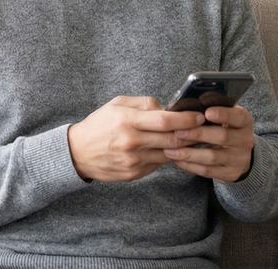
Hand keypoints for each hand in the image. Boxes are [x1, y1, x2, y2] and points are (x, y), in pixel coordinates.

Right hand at [67, 96, 205, 181]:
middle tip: (200, 129)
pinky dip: (164, 157)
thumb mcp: (116, 104)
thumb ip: (144, 103)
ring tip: (185, 140)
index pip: (166, 120)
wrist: (77, 152)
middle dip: (190, 134)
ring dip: (180, 148)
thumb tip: (167, 107)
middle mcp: (131, 142)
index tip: (198, 117)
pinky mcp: (134, 174)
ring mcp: (133, 160)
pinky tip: (164, 150)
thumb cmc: (98, 125)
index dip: (187, 119)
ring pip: (168, 155)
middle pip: (172, 140)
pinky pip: (157, 165)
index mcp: (127, 120)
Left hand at [163, 105, 254, 182]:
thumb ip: (211, 109)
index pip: (237, 116)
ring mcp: (239, 159)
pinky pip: (208, 171)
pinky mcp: (230, 173)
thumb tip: (186, 104)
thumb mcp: (225, 115)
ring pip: (213, 157)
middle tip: (178, 132)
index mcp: (244, 121)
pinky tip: (177, 160)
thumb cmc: (225, 127)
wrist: (240, 154)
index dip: (223, 114)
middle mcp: (244, 140)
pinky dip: (191, 165)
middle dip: (198, 134)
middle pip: (222, 137)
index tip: (207, 112)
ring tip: (170, 150)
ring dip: (189, 153)